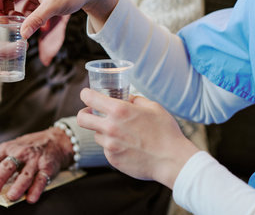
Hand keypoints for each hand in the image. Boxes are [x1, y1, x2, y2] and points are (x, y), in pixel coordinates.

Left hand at [0, 128, 73, 202]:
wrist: (54, 141)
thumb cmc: (25, 147)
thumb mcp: (5, 148)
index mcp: (6, 149)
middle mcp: (20, 153)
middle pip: (7, 166)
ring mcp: (34, 160)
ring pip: (25, 174)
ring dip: (18, 185)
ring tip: (11, 196)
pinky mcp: (47, 167)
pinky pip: (42, 179)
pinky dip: (37, 189)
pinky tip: (31, 198)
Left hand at [76, 88, 199, 188]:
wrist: (173, 161)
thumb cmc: (166, 132)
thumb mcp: (153, 107)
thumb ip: (135, 100)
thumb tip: (125, 98)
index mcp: (119, 110)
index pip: (89, 98)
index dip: (85, 94)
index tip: (87, 94)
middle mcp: (110, 127)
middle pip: (82, 118)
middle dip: (84, 113)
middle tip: (92, 113)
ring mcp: (110, 145)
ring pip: (97, 134)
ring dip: (104, 131)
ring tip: (122, 133)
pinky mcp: (112, 159)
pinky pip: (107, 149)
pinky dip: (114, 146)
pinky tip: (129, 147)